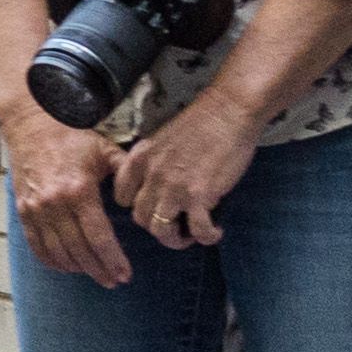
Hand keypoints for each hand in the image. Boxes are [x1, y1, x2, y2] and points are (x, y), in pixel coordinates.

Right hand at [0, 99, 133, 287]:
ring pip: (58, 253)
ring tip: (95, 275)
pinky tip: (67, 266)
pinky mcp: (23, 212)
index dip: (113, 260)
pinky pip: (37, 246)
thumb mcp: (104, 151)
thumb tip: (147, 193)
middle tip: (114, 281)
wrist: (31, 126)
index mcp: (79, 191)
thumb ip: (127, 173)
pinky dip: (52, 261)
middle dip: (99, 270)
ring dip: (78, 268)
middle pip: (80, 251)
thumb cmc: (71, 137)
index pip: (99, 237)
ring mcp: (36, 210)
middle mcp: (55, 205)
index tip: (125, 274)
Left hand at [110, 80, 265, 248]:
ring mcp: (174, 187)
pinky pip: (198, 230)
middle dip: (157, 226)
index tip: (154, 208)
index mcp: (139, 159)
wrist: (228, 111)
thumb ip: (154, 164)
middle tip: (176, 225)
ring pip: (162, 230)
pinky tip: (215, 231)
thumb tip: (159, 189)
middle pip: (140, 218)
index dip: (138, 207)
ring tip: (192, 235)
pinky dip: (207, 237)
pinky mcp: (200, 196)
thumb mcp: (162, 140)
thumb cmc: (201, 123)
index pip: (122, 198)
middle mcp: (151, 175)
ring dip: (177, 239)